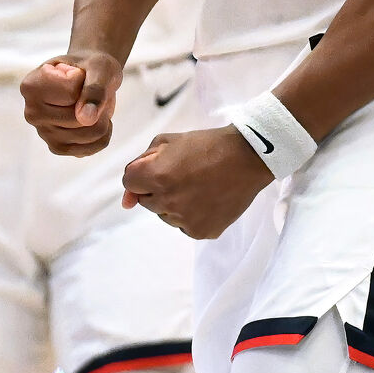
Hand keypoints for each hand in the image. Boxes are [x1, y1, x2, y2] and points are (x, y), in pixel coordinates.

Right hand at [22, 51, 122, 155]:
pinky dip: (104, 132)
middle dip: (96, 102)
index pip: (72, 94)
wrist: (90, 75)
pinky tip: (96, 119)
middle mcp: (32, 113)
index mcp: (31, 86)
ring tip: (92, 103)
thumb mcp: (99, 67)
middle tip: (88, 89)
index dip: (83, 81)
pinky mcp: (58, 147)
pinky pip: (93, 147)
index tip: (75, 72)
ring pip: (89, 133)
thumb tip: (86, 119)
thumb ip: (94, 89)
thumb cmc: (91, 66)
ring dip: (102, 117)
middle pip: (79, 119)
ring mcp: (44, 133)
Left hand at [122, 126, 271, 239]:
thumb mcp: (168, 141)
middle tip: (182, 175)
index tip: (160, 168)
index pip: (129, 183)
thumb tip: (126, 202)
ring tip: (198, 186)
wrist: (247, 157)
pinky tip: (207, 199)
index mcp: (155, 176)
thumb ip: (140, 164)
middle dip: (157, 189)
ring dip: (173, 204)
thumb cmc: (206, 144)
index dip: (143, 174)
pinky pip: (184, 226)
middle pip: (146, 201)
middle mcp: (167, 202)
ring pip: (165, 215)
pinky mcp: (201, 231)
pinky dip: (192, 215)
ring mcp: (184, 220)